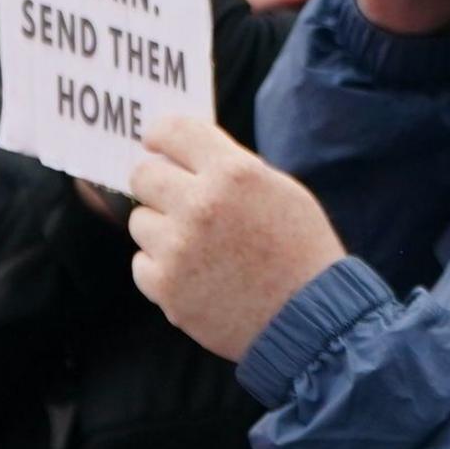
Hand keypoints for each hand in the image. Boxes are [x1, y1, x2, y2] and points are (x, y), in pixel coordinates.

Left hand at [124, 116, 345, 362]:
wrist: (310, 317)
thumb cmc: (300, 250)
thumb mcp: (280, 190)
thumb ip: (232, 168)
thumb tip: (185, 154)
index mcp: (234, 173)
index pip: (172, 131)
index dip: (159, 135)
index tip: (155, 143)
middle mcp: (201, 204)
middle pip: (143, 175)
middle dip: (157, 185)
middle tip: (175, 199)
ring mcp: (179, 247)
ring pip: (140, 221)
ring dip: (163, 230)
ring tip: (200, 248)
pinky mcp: (166, 287)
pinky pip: (142, 263)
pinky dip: (163, 269)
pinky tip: (196, 275)